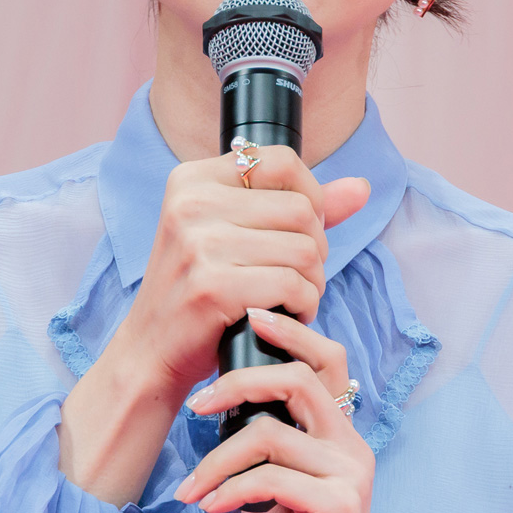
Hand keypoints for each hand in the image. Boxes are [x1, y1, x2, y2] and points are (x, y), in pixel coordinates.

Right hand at [112, 145, 369, 395]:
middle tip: (297, 276)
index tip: (302, 230)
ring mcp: (198, 243)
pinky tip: (285, 314)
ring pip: (304, 248)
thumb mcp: (238, 236)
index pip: (281, 161)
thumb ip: (299, 207)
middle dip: (315, 248)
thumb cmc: (201, 291)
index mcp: (193, 179)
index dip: (310, 195)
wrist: (150, 351)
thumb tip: (361, 188)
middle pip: (301, 208)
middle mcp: (191, 203)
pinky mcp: (211, 285)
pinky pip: (292, 284)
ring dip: (312, 281)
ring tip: (291, 298)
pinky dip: (303, 305)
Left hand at [173, 309, 406, 512]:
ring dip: (217, 457)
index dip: (290, 332)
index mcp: (340, 434)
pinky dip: (229, 489)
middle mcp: (352, 445)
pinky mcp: (338, 507)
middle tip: (197, 405)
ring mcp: (350, 475)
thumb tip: (223, 402)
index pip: (326, 359)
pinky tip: (210, 507)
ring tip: (191, 485)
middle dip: (241, 380)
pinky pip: (270, 477)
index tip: (247, 320)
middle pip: (303, 376)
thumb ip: (264, 443)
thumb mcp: (273, 486)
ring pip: (272, 432)